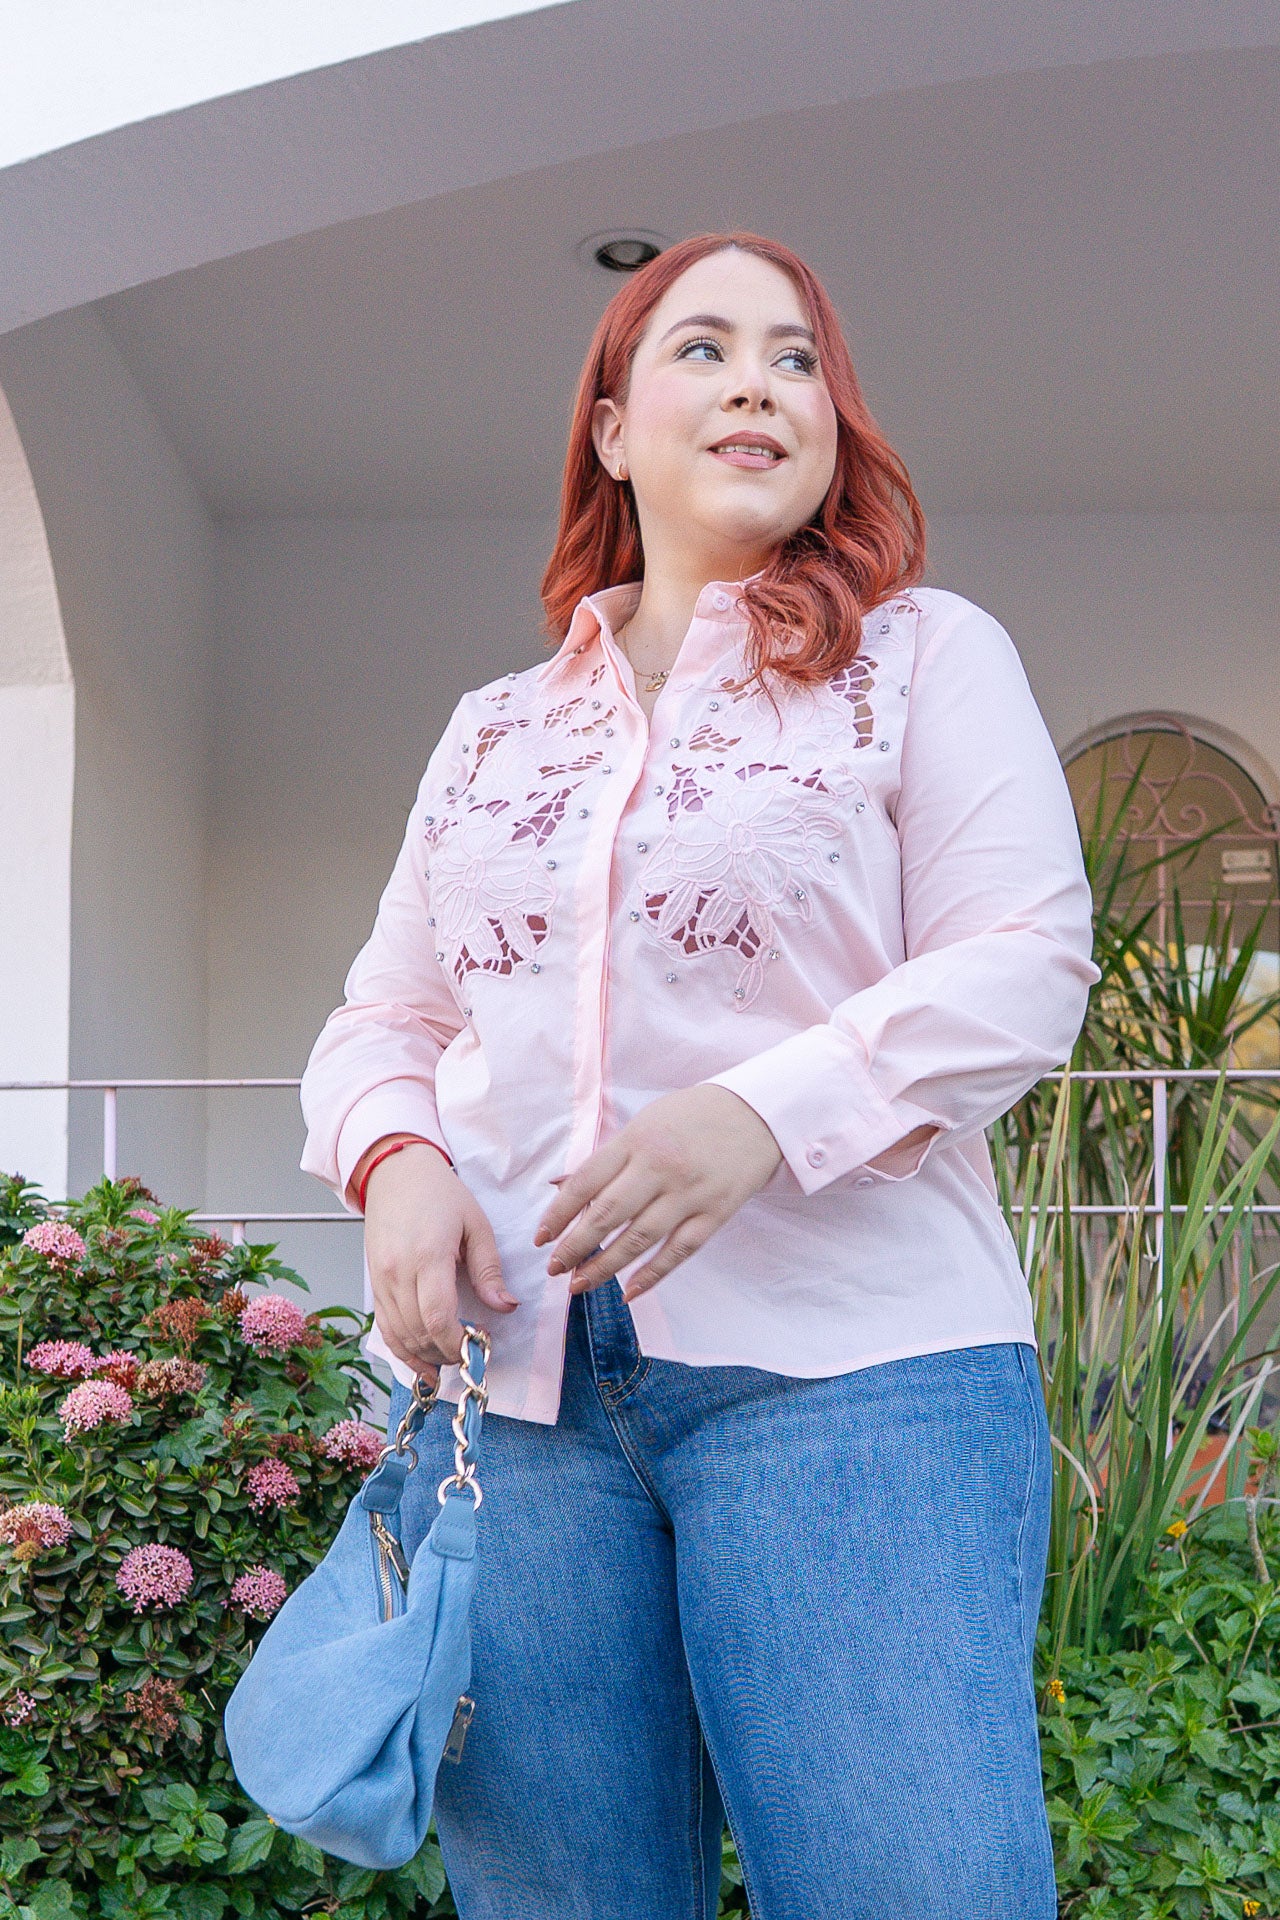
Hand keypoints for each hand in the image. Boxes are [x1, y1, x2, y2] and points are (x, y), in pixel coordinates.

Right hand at [358, 1140, 515, 1379]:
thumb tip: (506, 1306)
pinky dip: (402, 1349)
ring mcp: (381, 1280)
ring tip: (450, 1359)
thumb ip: (489, 1270)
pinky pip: (385, 1327)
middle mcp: (398, 1272)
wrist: (395, 1174)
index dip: (457, 1342)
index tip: (477, 1345)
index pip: (438, 1317)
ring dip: (425, 1356)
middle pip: (418, 1332)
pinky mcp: (373, 1284)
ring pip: (399, 1336)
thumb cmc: (439, 1194)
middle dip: (446, 1353)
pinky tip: (421, 1362)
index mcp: (428, 1255)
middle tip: (470, 1353)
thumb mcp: (476, 1224)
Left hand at [534, 1086, 781, 1301]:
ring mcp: (689, 1193)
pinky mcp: (715, 1213)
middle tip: (554, 1269)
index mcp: (638, 1140)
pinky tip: (628, 1292)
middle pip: (607, 1215)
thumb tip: (563, 1187)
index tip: (541, 1238)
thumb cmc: (693, 1116)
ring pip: (639, 1239)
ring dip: (605, 1266)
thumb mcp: (647, 1122)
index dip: (559, 1213)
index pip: (586, 1182)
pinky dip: (652, 1275)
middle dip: (575, 1247)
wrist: (757, 1114)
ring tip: (579, 1284)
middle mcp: (660, 1167)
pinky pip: (679, 1251)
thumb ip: (609, 1157)